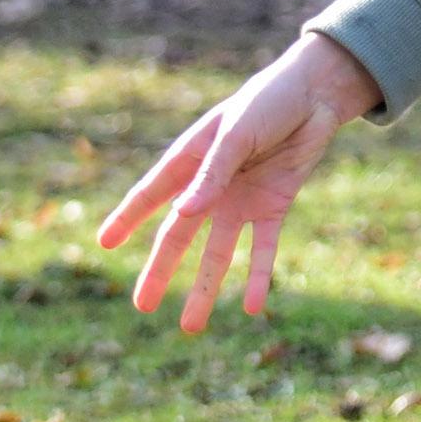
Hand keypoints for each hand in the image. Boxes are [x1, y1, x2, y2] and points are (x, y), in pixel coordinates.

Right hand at [97, 32, 381, 333]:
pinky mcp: (273, 208)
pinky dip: (257, 277)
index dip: (127, 218)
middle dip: (159, 271)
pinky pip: (262, 249)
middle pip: (178, 236)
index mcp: (190, 159)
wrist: (316, 94)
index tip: (103, 244)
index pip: (150, 194)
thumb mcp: (237, 134)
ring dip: (205, 288)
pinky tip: (251, 307)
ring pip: (217, 253)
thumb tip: (183, 214)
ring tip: (191, 327)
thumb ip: (212, 174)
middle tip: (141, 307)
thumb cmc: (268, 102)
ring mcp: (241, 200)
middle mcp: (210, 186)